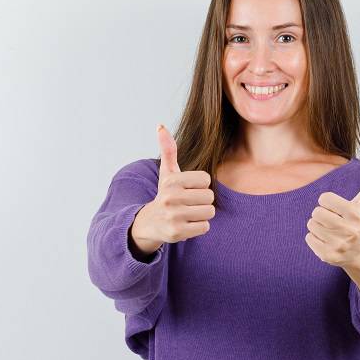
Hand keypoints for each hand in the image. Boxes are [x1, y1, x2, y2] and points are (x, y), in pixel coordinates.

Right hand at [129, 124, 215, 255]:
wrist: (150, 223)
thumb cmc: (165, 195)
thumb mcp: (166, 173)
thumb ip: (168, 150)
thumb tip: (160, 126)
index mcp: (171, 181)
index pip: (206, 179)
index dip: (200, 185)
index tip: (187, 189)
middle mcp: (170, 197)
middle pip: (209, 196)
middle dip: (202, 200)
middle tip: (188, 203)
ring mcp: (173, 216)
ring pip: (209, 212)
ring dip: (202, 214)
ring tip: (188, 213)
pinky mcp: (177, 233)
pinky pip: (204, 227)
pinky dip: (199, 227)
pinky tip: (187, 224)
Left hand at [304, 157, 359, 268]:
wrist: (359, 252)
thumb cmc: (358, 221)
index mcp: (355, 214)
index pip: (324, 198)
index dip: (328, 202)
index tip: (338, 209)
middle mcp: (349, 231)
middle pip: (316, 212)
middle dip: (322, 214)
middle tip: (334, 221)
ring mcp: (338, 245)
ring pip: (311, 225)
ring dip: (318, 226)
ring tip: (331, 231)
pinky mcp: (328, 256)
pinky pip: (308, 238)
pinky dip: (314, 238)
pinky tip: (327, 241)